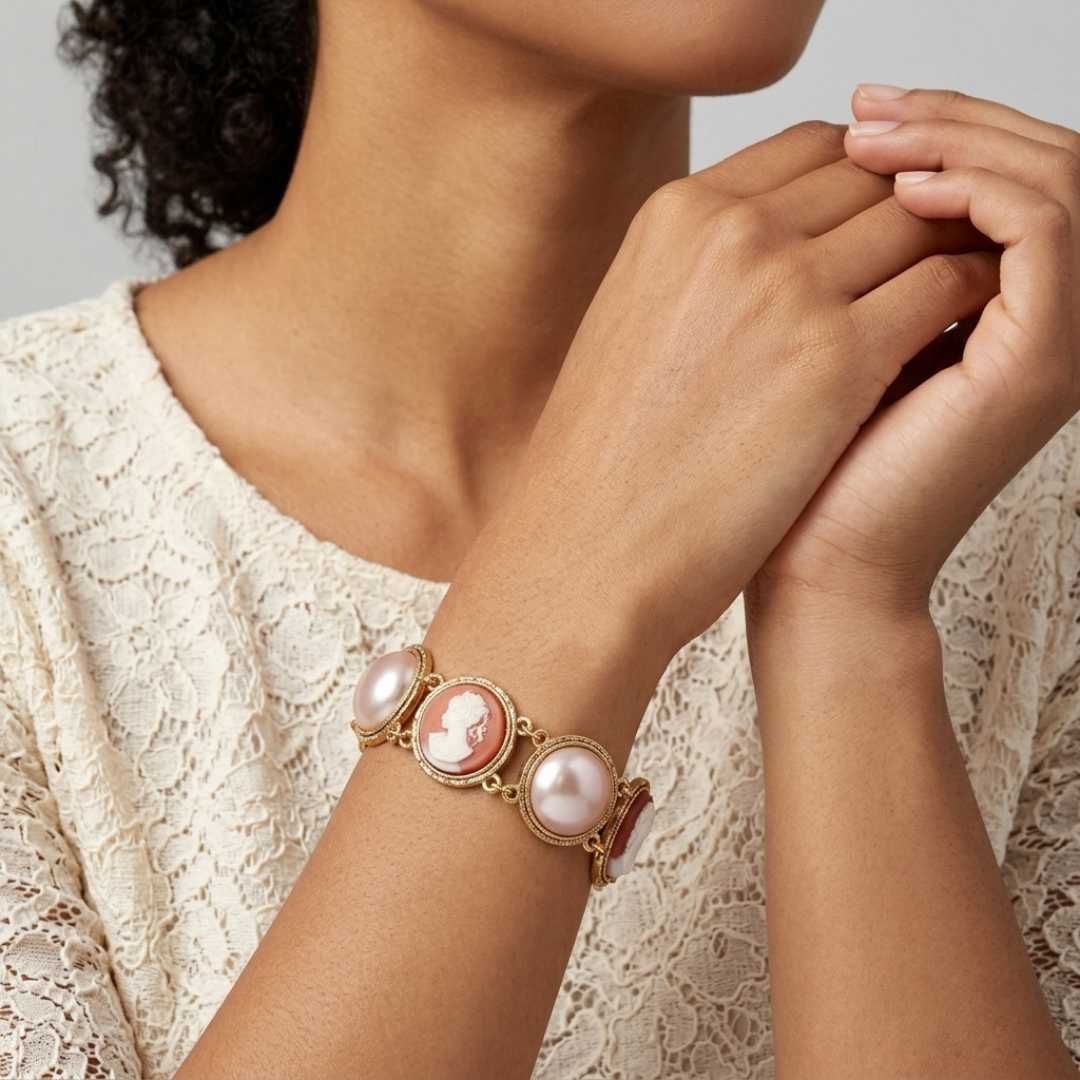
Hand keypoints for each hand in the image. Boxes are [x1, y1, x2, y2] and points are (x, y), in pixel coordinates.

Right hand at [447, 120, 996, 674]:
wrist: (588, 551)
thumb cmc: (605, 460)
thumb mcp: (634, 321)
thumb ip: (703, 266)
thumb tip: (779, 251)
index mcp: (676, 214)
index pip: (815, 148)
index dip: (864, 180)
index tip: (880, 227)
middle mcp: (731, 230)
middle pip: (875, 177)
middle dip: (913, 211)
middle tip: (928, 266)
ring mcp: (787, 288)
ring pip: (920, 222)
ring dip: (947, 252)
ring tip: (950, 303)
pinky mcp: (837, 360)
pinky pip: (942, 288)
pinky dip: (963, 302)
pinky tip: (953, 340)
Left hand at [751, 88, 1079, 614]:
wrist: (811, 569)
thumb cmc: (796, 468)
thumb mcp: (823, 339)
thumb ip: (850, 263)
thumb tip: (831, 169)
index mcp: (991, 311)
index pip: (1000, 176)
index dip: (937, 128)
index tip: (852, 111)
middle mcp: (1036, 319)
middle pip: (1037, 161)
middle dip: (951, 118)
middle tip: (867, 103)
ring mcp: (1049, 340)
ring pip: (1053, 179)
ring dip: (964, 139)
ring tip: (872, 134)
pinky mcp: (1040, 364)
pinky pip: (1045, 230)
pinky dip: (982, 189)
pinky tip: (903, 187)